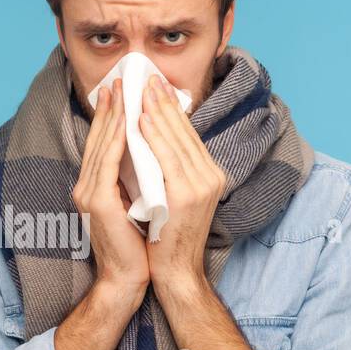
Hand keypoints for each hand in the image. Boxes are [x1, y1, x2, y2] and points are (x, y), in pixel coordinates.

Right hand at [71, 78, 148, 303]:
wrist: (128, 278)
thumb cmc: (138, 245)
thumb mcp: (135, 202)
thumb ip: (134, 177)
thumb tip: (149, 149)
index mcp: (94, 185)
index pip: (103, 141)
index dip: (112, 113)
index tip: (123, 89)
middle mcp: (86, 185)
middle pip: (100, 137)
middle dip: (113, 106)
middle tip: (123, 78)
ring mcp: (89, 193)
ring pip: (104, 144)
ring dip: (115, 115)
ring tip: (125, 90)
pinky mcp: (98, 202)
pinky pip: (108, 162)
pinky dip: (117, 139)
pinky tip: (127, 121)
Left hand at [139, 73, 227, 291]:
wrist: (175, 273)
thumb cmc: (166, 238)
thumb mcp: (171, 196)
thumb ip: (167, 170)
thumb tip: (150, 139)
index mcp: (208, 175)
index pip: (187, 134)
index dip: (170, 108)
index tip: (154, 85)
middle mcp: (210, 176)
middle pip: (183, 131)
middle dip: (163, 101)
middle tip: (146, 76)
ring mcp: (201, 185)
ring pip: (175, 139)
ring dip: (156, 111)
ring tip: (140, 89)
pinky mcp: (187, 196)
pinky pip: (167, 158)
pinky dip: (154, 136)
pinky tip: (140, 120)